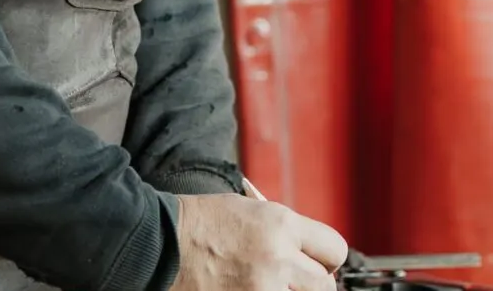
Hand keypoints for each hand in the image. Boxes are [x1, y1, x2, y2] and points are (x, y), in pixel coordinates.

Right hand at [170, 192, 349, 290]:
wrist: (157, 245)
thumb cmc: (199, 223)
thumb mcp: (248, 210)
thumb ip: (284, 231)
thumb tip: (308, 255)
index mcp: (281, 225)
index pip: (335, 249)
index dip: (327, 259)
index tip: (317, 264)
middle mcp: (278, 258)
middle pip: (324, 285)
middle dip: (313, 285)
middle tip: (296, 284)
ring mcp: (262, 289)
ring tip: (270, 287)